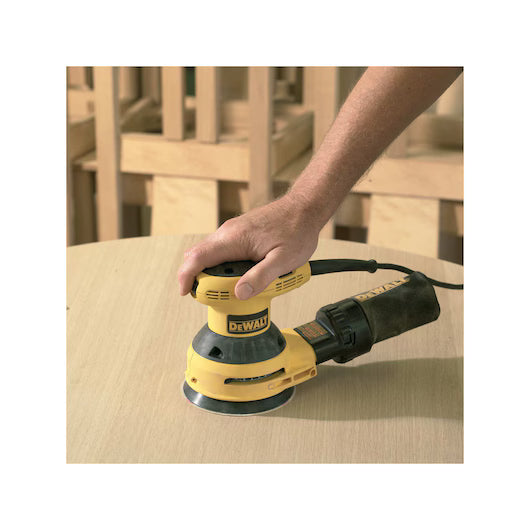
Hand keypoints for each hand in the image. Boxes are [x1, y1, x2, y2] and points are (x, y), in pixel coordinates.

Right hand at [177, 194, 321, 299]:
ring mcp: (232, 232)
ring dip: (216, 274)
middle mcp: (227, 233)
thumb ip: (261, 277)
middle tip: (220, 296)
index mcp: (233, 239)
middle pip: (199, 258)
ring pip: (211, 255)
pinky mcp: (238, 233)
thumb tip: (239, 293)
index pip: (197, 258)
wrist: (305, 208)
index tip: (186, 292)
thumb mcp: (283, 260)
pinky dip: (226, 266)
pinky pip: (222, 252)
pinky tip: (245, 275)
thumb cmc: (296, 230)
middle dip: (203, 279)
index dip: (186, 276)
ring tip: (237, 287)